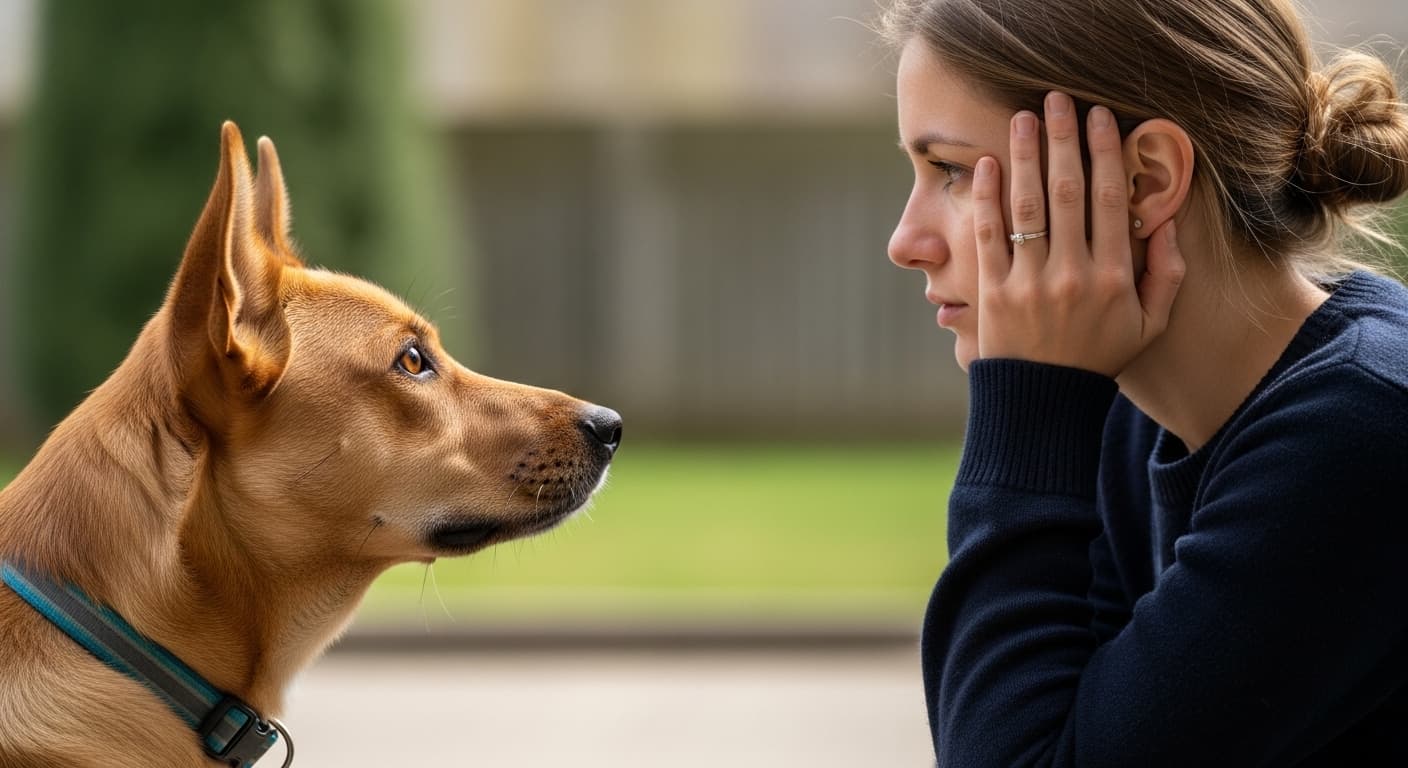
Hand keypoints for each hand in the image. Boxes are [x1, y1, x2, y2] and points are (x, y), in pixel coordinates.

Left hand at [972, 91, 1184, 377]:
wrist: (1043, 401)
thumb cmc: (1098, 357)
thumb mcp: (1150, 325)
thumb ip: (1167, 276)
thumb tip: (1169, 223)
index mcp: (1115, 278)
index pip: (1109, 200)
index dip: (1104, 153)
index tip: (1099, 117)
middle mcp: (1073, 275)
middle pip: (1067, 192)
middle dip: (1063, 139)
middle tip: (1056, 100)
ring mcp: (1030, 283)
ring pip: (1028, 207)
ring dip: (1025, 156)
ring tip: (1022, 118)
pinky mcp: (994, 292)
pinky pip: (990, 235)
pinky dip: (988, 197)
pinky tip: (988, 164)